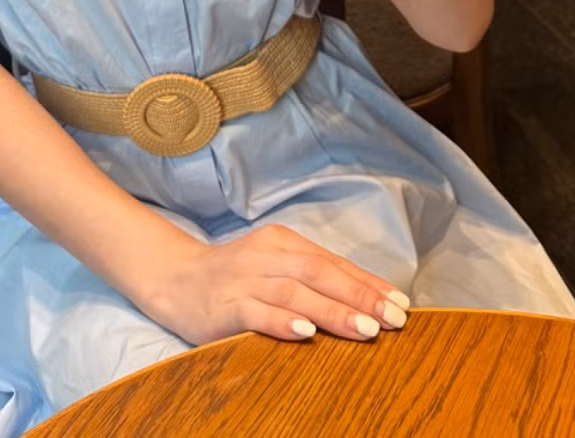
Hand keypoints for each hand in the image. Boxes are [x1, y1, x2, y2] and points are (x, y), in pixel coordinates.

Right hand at [143, 224, 408, 346]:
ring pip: (296, 292)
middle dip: (360, 296)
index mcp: (282, 243)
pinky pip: (257, 312)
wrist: (174, 279)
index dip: (367, 283)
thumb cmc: (234, 278)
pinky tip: (307, 332)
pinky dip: (283, 321)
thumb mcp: (273, 270)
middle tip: (393, 319)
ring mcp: (245, 279)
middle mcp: (266, 255)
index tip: (400, 303)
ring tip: (365, 329)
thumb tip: (364, 302)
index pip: (333, 263)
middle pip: (320, 273)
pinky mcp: (225, 305)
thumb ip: (310, 280)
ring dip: (333, 310)